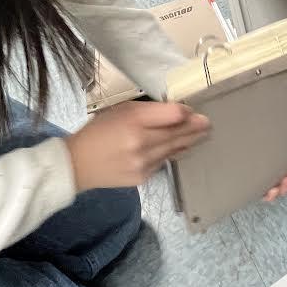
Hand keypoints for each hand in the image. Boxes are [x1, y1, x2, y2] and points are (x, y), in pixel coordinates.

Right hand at [66, 101, 209, 190]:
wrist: (78, 164)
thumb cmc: (99, 131)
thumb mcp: (120, 110)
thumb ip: (147, 110)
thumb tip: (175, 112)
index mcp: (133, 120)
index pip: (172, 115)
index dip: (185, 112)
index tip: (191, 109)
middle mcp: (141, 142)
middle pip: (178, 133)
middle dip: (195, 127)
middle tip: (208, 123)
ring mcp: (143, 163)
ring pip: (174, 149)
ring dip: (189, 141)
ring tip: (202, 134)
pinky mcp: (143, 177)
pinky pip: (163, 162)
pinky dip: (171, 153)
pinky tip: (180, 148)